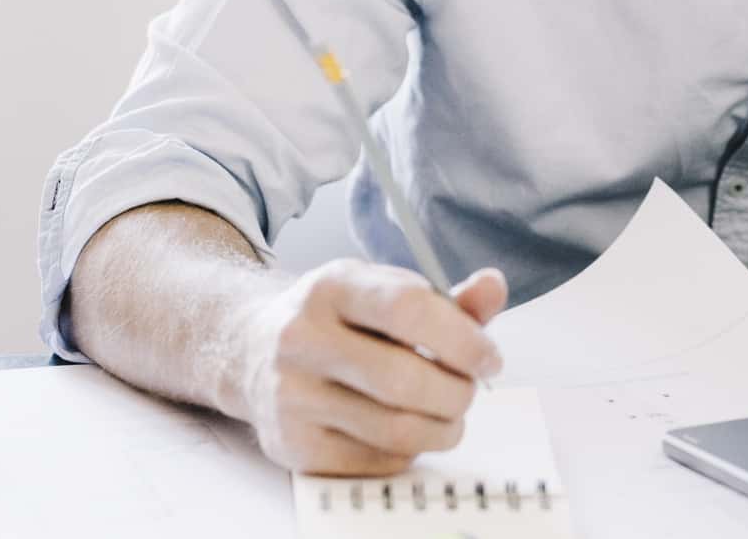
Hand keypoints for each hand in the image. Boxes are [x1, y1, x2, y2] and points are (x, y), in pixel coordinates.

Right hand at [228, 260, 507, 474]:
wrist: (253, 350)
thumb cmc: (340, 320)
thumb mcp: (384, 292)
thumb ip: (445, 299)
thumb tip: (494, 287)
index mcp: (332, 287)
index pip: (407, 309)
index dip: (463, 338)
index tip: (490, 359)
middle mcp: (302, 339)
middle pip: (404, 379)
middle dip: (457, 392)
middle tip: (470, 391)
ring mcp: (292, 396)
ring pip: (394, 428)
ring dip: (443, 428)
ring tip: (449, 415)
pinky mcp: (292, 445)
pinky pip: (374, 460)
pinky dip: (408, 451)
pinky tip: (408, 430)